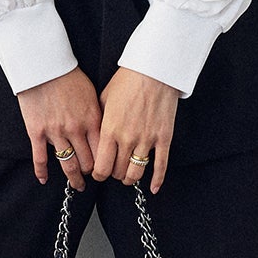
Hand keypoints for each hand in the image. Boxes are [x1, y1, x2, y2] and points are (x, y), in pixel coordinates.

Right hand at [16, 66, 101, 189]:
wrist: (44, 66)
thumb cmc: (69, 76)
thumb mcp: (92, 95)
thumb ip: (99, 116)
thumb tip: (107, 131)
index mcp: (92, 120)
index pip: (104, 152)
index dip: (106, 164)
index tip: (106, 169)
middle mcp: (76, 130)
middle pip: (88, 162)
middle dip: (92, 174)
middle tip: (92, 179)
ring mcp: (56, 132)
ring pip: (68, 164)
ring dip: (74, 178)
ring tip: (77, 185)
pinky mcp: (37, 132)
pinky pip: (40, 158)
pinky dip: (42, 172)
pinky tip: (43, 179)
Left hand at [92, 67, 181, 193]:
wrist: (154, 70)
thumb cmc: (127, 80)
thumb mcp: (104, 99)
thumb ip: (99, 122)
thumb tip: (94, 138)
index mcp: (109, 129)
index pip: (101, 166)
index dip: (98, 174)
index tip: (99, 173)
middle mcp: (127, 138)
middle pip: (118, 172)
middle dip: (114, 175)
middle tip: (114, 171)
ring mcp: (147, 139)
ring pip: (137, 172)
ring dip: (131, 178)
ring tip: (128, 175)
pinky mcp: (163, 138)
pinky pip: (160, 165)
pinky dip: (157, 180)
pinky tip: (153, 188)